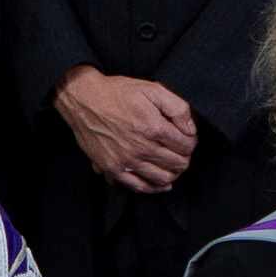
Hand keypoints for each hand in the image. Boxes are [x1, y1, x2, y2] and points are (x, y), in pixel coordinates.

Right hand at [53, 66, 196, 194]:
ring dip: (173, 173)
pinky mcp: (113, 169)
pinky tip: (161, 183)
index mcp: (154, 128)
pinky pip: (140, 187)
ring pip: (163, 178)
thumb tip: (190, 130)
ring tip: (172, 164)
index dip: (191, 142)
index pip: (186, 146)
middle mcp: (142, 148)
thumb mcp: (152, 89)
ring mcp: (127, 161)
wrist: (84, 100)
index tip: (186, 137)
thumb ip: (178, 108)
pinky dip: (154, 188)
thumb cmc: (118, 93)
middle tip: (180, 150)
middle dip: (184, 157)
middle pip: (178, 164)